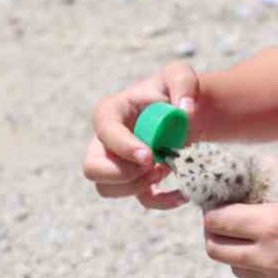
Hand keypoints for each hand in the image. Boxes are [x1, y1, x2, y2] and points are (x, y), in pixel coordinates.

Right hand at [81, 63, 200, 210]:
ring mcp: (116, 163)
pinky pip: (140, 200)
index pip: (104, 131)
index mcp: (111, 111)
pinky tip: (181, 193)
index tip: (149, 156)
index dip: (122, 147)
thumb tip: (185, 111)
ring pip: (107, 189)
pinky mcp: (134, 180)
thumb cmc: (174, 90)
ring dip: (138, 186)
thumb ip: (184, 84)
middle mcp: (105, 140)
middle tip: (153, 164)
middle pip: (92, 168)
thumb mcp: (180, 75)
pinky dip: (162, 201)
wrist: (184, 111)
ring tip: (165, 168)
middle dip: (122, 173)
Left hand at [202, 150, 277, 277]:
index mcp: (273, 226)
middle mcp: (268, 259)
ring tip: (256, 235)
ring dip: (237, 251)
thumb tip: (273, 164)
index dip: (211, 209)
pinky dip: (265, 268)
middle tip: (228, 219)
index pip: (216, 221)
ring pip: (237, 268)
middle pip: (215, 249)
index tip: (221, 200)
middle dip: (214, 232)